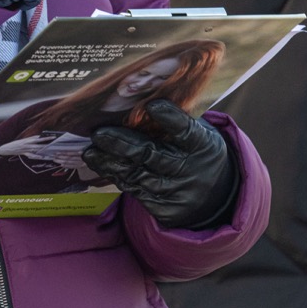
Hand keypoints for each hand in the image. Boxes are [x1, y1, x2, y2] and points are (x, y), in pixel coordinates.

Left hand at [82, 99, 239, 228]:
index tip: (152, 106)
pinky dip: (118, 177)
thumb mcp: (198, 133)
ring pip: (138, 175)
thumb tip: (140, 98)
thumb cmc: (197, 152)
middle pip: (153, 155)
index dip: (170, 119)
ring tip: (90, 151)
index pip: (187, 131)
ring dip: (110, 162)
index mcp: (202, 145)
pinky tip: (102, 165)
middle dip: (122, 143)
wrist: (216, 195)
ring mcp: (177, 192)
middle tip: (98, 133)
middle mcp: (190, 170)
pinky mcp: (165, 209)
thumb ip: (175, 120)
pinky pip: (136, 192)